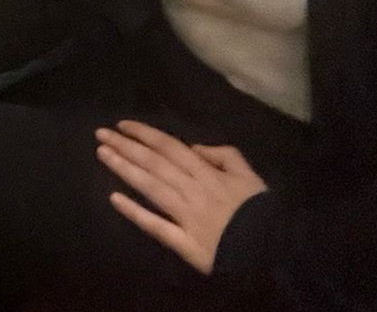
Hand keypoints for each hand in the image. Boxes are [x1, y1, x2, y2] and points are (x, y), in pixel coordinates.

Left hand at [97, 122, 265, 274]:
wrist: (276, 251)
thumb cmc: (261, 212)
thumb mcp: (250, 176)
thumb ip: (225, 156)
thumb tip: (195, 147)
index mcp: (208, 174)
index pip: (170, 148)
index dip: (145, 134)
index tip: (122, 125)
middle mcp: (193, 191)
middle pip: (154, 164)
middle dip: (126, 147)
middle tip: (100, 134)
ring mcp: (186, 217)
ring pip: (151, 188)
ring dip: (124, 170)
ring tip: (102, 154)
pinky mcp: (185, 244)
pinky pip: (157, 227)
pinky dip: (135, 213)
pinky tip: (114, 199)